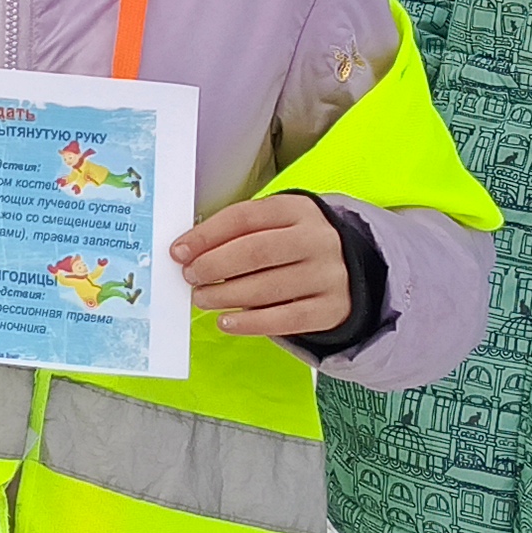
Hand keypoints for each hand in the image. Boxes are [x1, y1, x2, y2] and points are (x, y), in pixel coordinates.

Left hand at [170, 195, 349, 337]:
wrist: (352, 269)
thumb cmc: (294, 245)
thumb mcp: (275, 225)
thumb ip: (238, 232)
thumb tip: (189, 252)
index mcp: (297, 210)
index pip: (244, 217)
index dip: (206, 235)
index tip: (179, 252)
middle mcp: (317, 239)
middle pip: (255, 252)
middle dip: (214, 266)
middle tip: (190, 277)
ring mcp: (328, 275)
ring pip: (267, 288)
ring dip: (225, 295)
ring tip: (202, 298)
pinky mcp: (331, 308)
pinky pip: (285, 319)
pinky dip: (250, 323)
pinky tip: (226, 322)